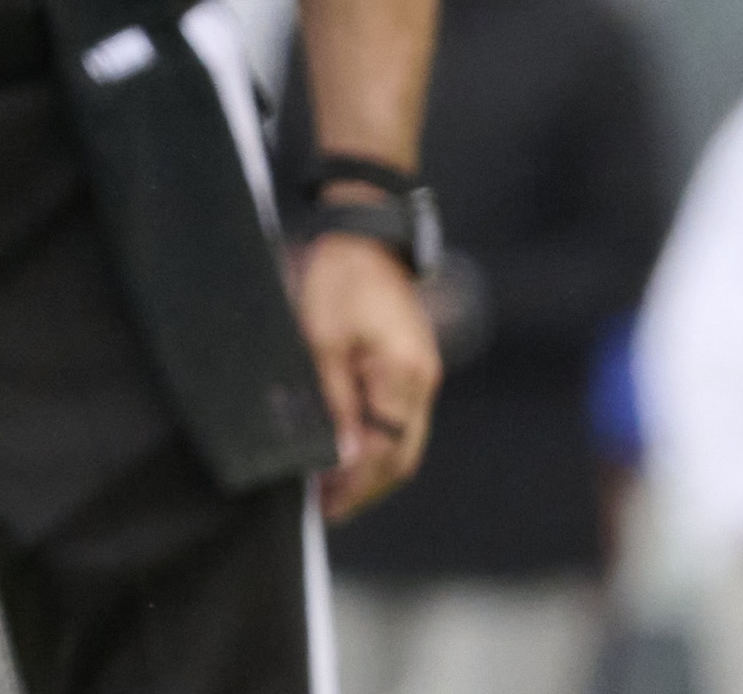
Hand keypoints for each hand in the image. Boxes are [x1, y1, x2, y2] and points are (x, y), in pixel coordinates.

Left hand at [298, 230, 441, 519]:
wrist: (363, 234)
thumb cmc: (337, 280)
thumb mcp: (320, 339)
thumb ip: (333, 403)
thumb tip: (343, 460)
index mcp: (405, 377)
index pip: (387, 453)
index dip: (356, 486)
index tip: (324, 508)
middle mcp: (422, 383)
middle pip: (401, 458)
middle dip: (364, 488)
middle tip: (324, 508)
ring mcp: (420, 376)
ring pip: (402, 443)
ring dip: (369, 469)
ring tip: (329, 488)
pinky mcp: (410, 369)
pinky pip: (398, 422)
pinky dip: (374, 443)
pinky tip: (346, 450)